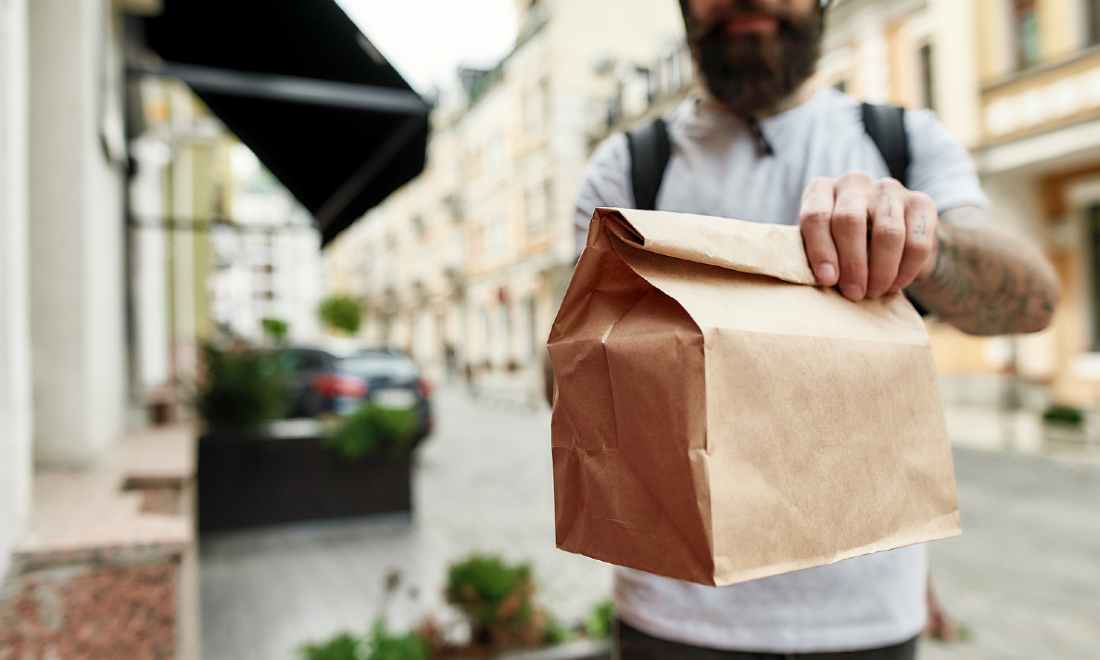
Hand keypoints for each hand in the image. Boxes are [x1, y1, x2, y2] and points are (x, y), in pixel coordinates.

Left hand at [799, 172, 938, 300]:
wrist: (883, 235)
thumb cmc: (840, 245)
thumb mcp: (821, 246)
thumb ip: (817, 257)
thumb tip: (827, 280)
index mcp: (821, 190)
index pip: (817, 216)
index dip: (821, 251)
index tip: (828, 280)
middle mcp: (854, 182)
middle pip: (850, 220)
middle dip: (852, 264)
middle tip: (854, 293)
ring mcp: (889, 189)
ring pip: (887, 232)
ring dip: (881, 270)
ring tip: (873, 292)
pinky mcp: (921, 202)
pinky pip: (917, 241)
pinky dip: (906, 270)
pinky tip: (894, 285)